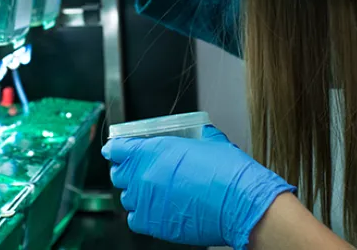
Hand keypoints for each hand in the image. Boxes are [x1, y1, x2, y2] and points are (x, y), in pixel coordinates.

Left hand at [102, 126, 295, 248]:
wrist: (239, 205)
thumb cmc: (229, 173)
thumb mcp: (211, 141)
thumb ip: (196, 135)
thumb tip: (198, 132)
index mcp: (153, 151)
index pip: (117, 148)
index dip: (116, 148)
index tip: (117, 150)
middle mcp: (143, 176)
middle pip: (119, 174)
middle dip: (126, 171)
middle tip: (139, 171)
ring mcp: (146, 202)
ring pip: (127, 198)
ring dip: (136, 194)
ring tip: (154, 192)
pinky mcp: (153, 224)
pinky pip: (135, 219)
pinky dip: (142, 215)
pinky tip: (157, 210)